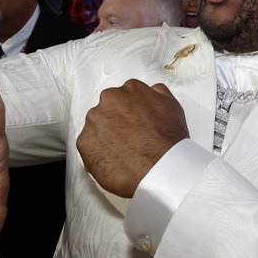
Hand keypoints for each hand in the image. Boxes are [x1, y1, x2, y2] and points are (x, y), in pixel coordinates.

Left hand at [77, 79, 188, 197]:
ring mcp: (94, 121)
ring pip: (96, 127)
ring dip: (106, 137)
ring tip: (122, 152)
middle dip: (115, 123)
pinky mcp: (84, 142)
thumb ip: (157, 92)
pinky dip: (98, 153)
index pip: (124, 97)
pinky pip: (88, 147)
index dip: (130, 113)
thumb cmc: (168, 139)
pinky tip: (114, 161)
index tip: (135, 125)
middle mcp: (108, 100)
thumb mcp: (172, 105)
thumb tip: (150, 90)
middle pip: (108, 110)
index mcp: (129, 89)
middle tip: (129, 139)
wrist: (160, 168)